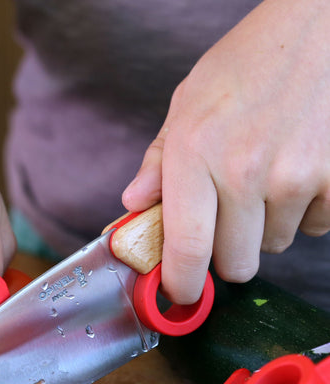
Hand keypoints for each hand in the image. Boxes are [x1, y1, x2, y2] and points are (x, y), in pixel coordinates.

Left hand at [122, 0, 329, 303]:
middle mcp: (242, 173)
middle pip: (236, 265)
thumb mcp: (189, 103)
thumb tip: (133, 205)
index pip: (186, 250)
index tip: (182, 294)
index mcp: (194, 154)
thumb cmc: (249, 63)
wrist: (319, 28)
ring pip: (274, 245)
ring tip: (269, 176)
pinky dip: (306, 210)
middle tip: (229, 221)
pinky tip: (300, 171)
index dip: (183, 285)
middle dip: (230, 252)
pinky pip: (315, 227)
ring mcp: (294, 178)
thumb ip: (159, 162)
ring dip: (268, 225)